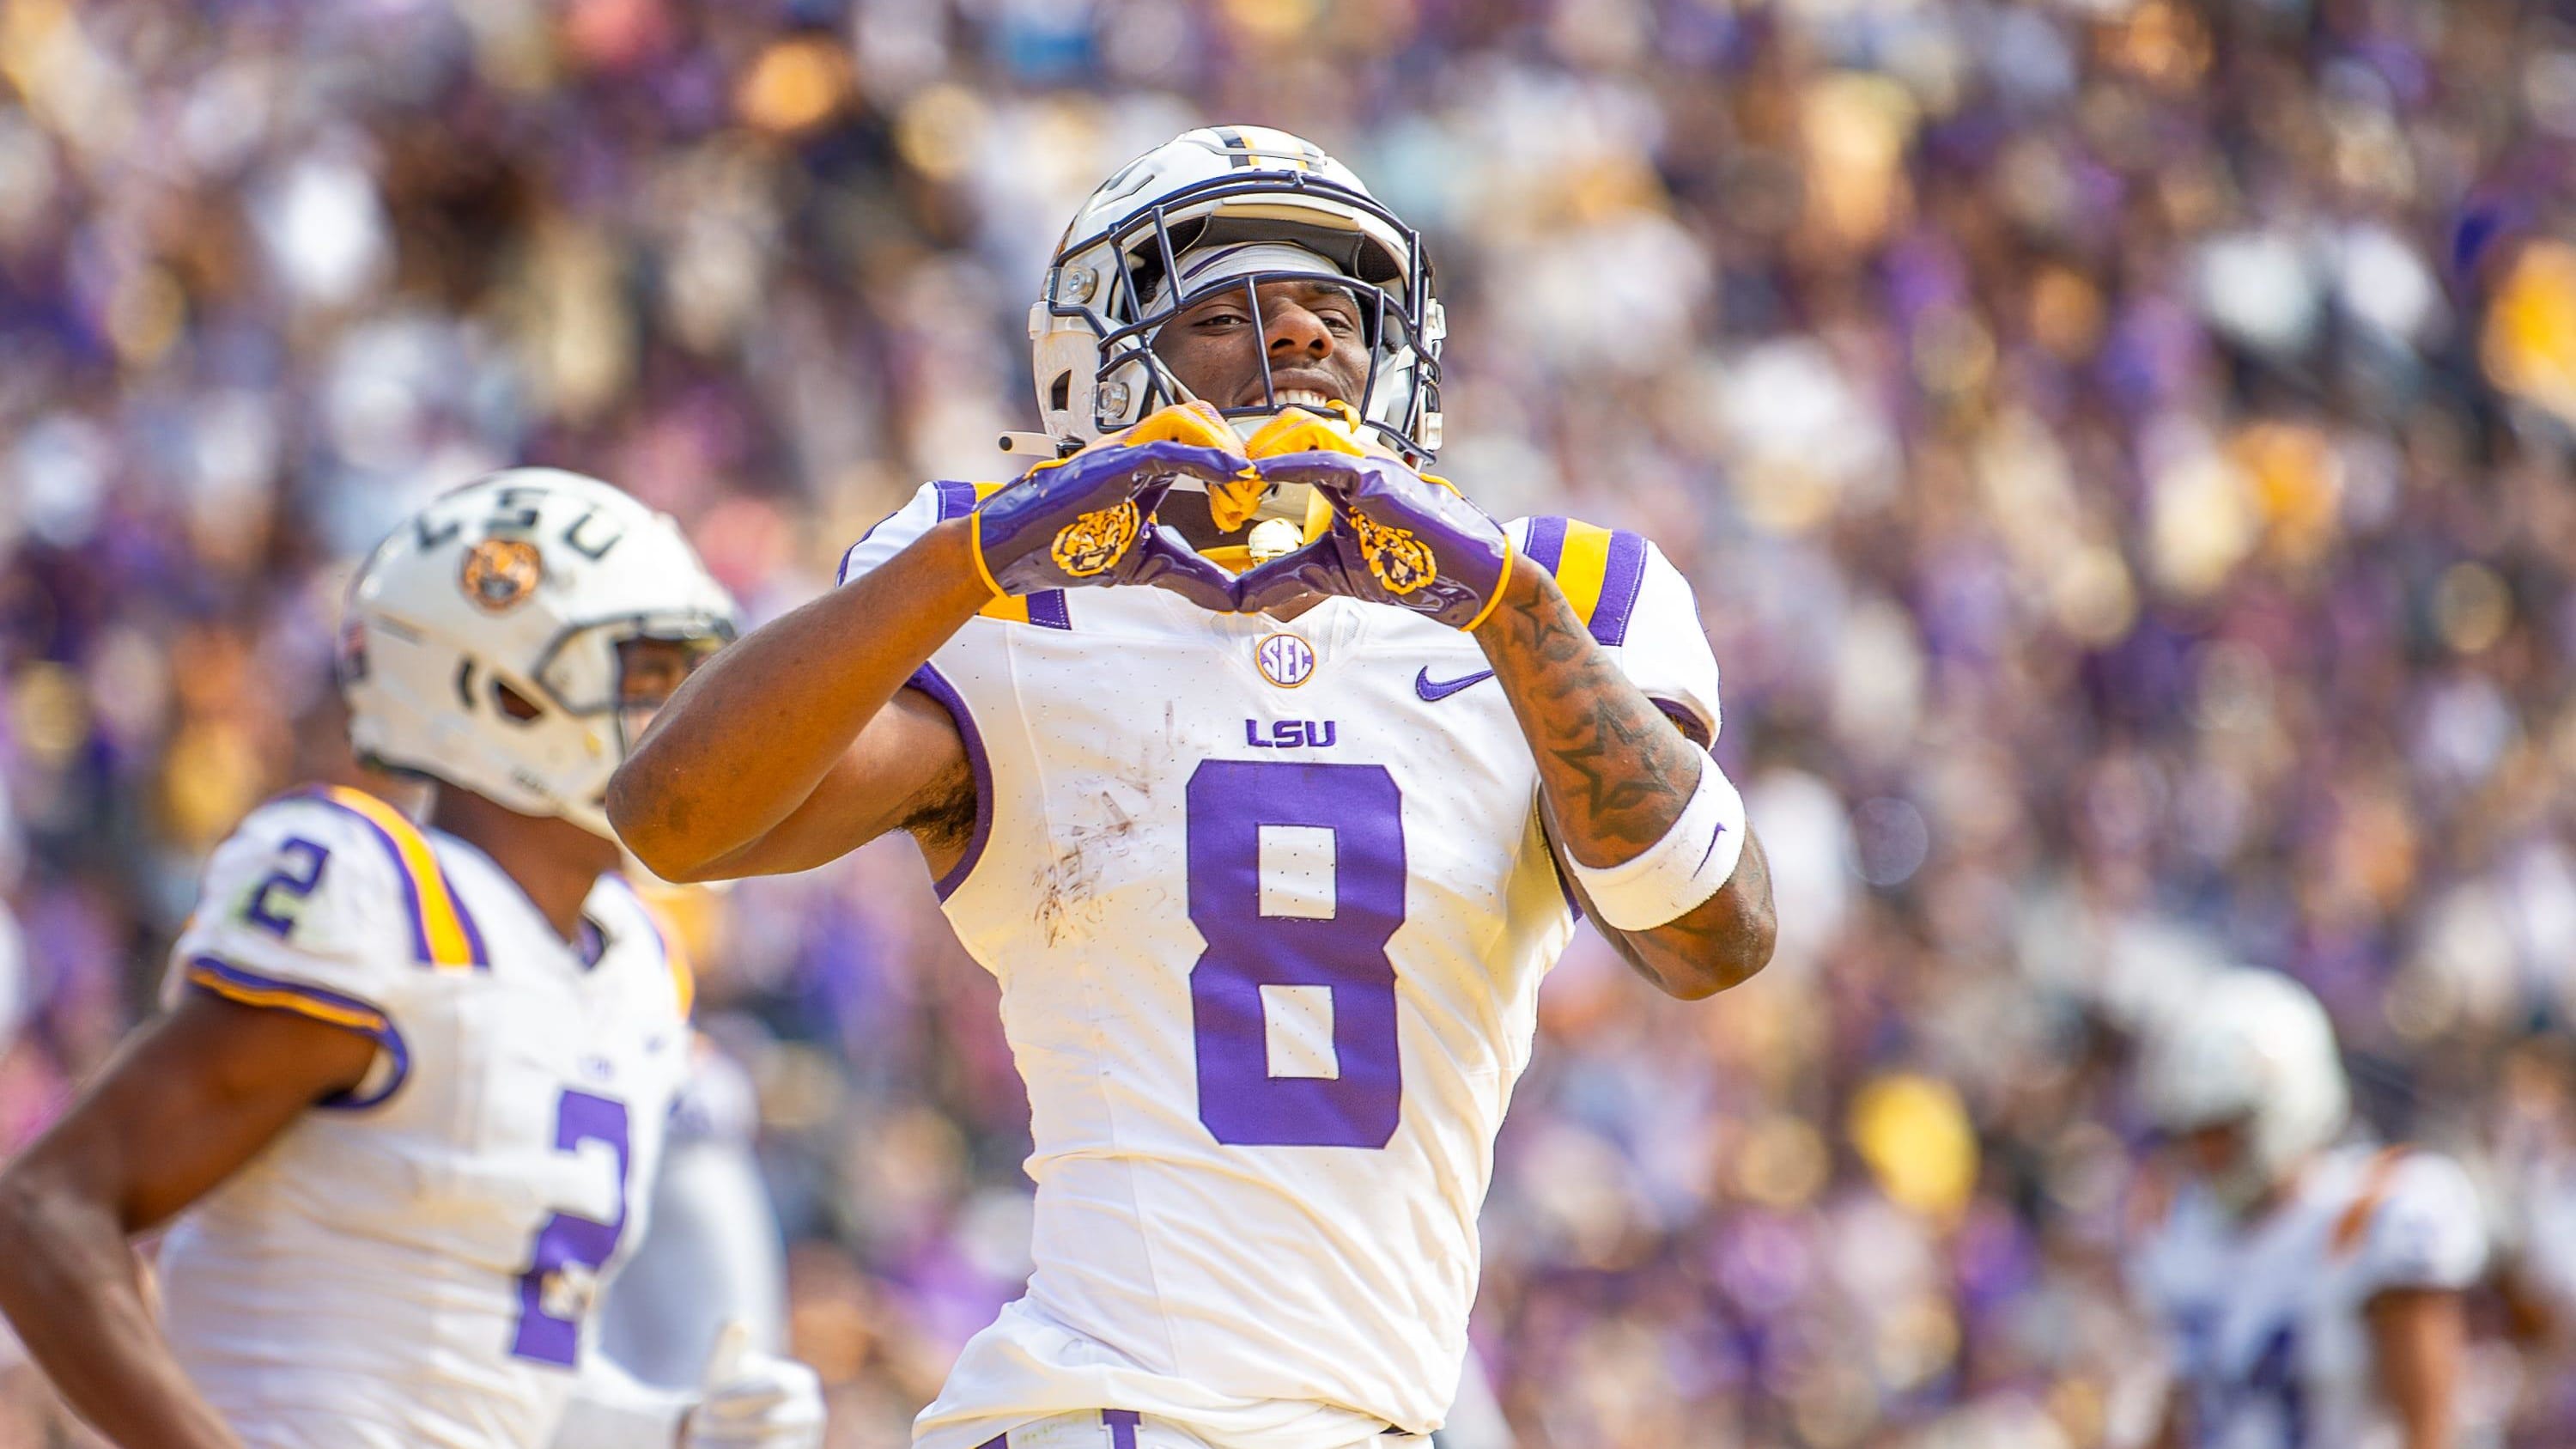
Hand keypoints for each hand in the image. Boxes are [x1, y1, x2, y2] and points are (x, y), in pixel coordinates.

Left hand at [679, 1323, 824, 1448]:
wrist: (736, 1431)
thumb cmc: (730, 1396)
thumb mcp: (726, 1370)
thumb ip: (729, 1347)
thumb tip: (737, 1325)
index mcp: (803, 1383)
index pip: (779, 1386)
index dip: (743, 1393)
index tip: (711, 1401)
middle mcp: (812, 1414)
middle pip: (770, 1421)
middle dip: (729, 1424)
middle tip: (698, 1424)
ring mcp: (806, 1442)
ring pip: (764, 1447)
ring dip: (727, 1445)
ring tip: (698, 1442)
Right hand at [971, 403, 1247, 611]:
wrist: (1013, 549)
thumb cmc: (1063, 547)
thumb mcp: (1146, 562)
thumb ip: (1189, 572)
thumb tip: (1231, 596)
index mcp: (1142, 465)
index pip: (1200, 439)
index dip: (1230, 462)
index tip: (1246, 497)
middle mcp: (1134, 449)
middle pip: (1202, 417)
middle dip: (1234, 453)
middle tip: (1244, 496)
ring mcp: (1122, 450)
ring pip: (1189, 418)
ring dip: (1224, 451)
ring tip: (1236, 488)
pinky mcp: (1114, 462)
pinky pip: (1169, 446)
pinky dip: (1208, 458)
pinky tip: (1233, 474)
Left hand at [1236, 452, 1512, 627]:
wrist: (1464, 577)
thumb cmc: (1407, 568)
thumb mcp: (1326, 571)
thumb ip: (1280, 575)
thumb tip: (1233, 596)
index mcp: (1334, 472)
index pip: (1277, 448)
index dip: (1242, 467)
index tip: (1220, 503)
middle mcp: (1348, 458)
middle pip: (1278, 428)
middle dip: (1242, 457)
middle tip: (1224, 502)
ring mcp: (1364, 462)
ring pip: (1297, 428)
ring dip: (1259, 455)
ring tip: (1238, 494)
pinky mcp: (1377, 477)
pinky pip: (1325, 458)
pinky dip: (1288, 463)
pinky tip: (1258, 475)